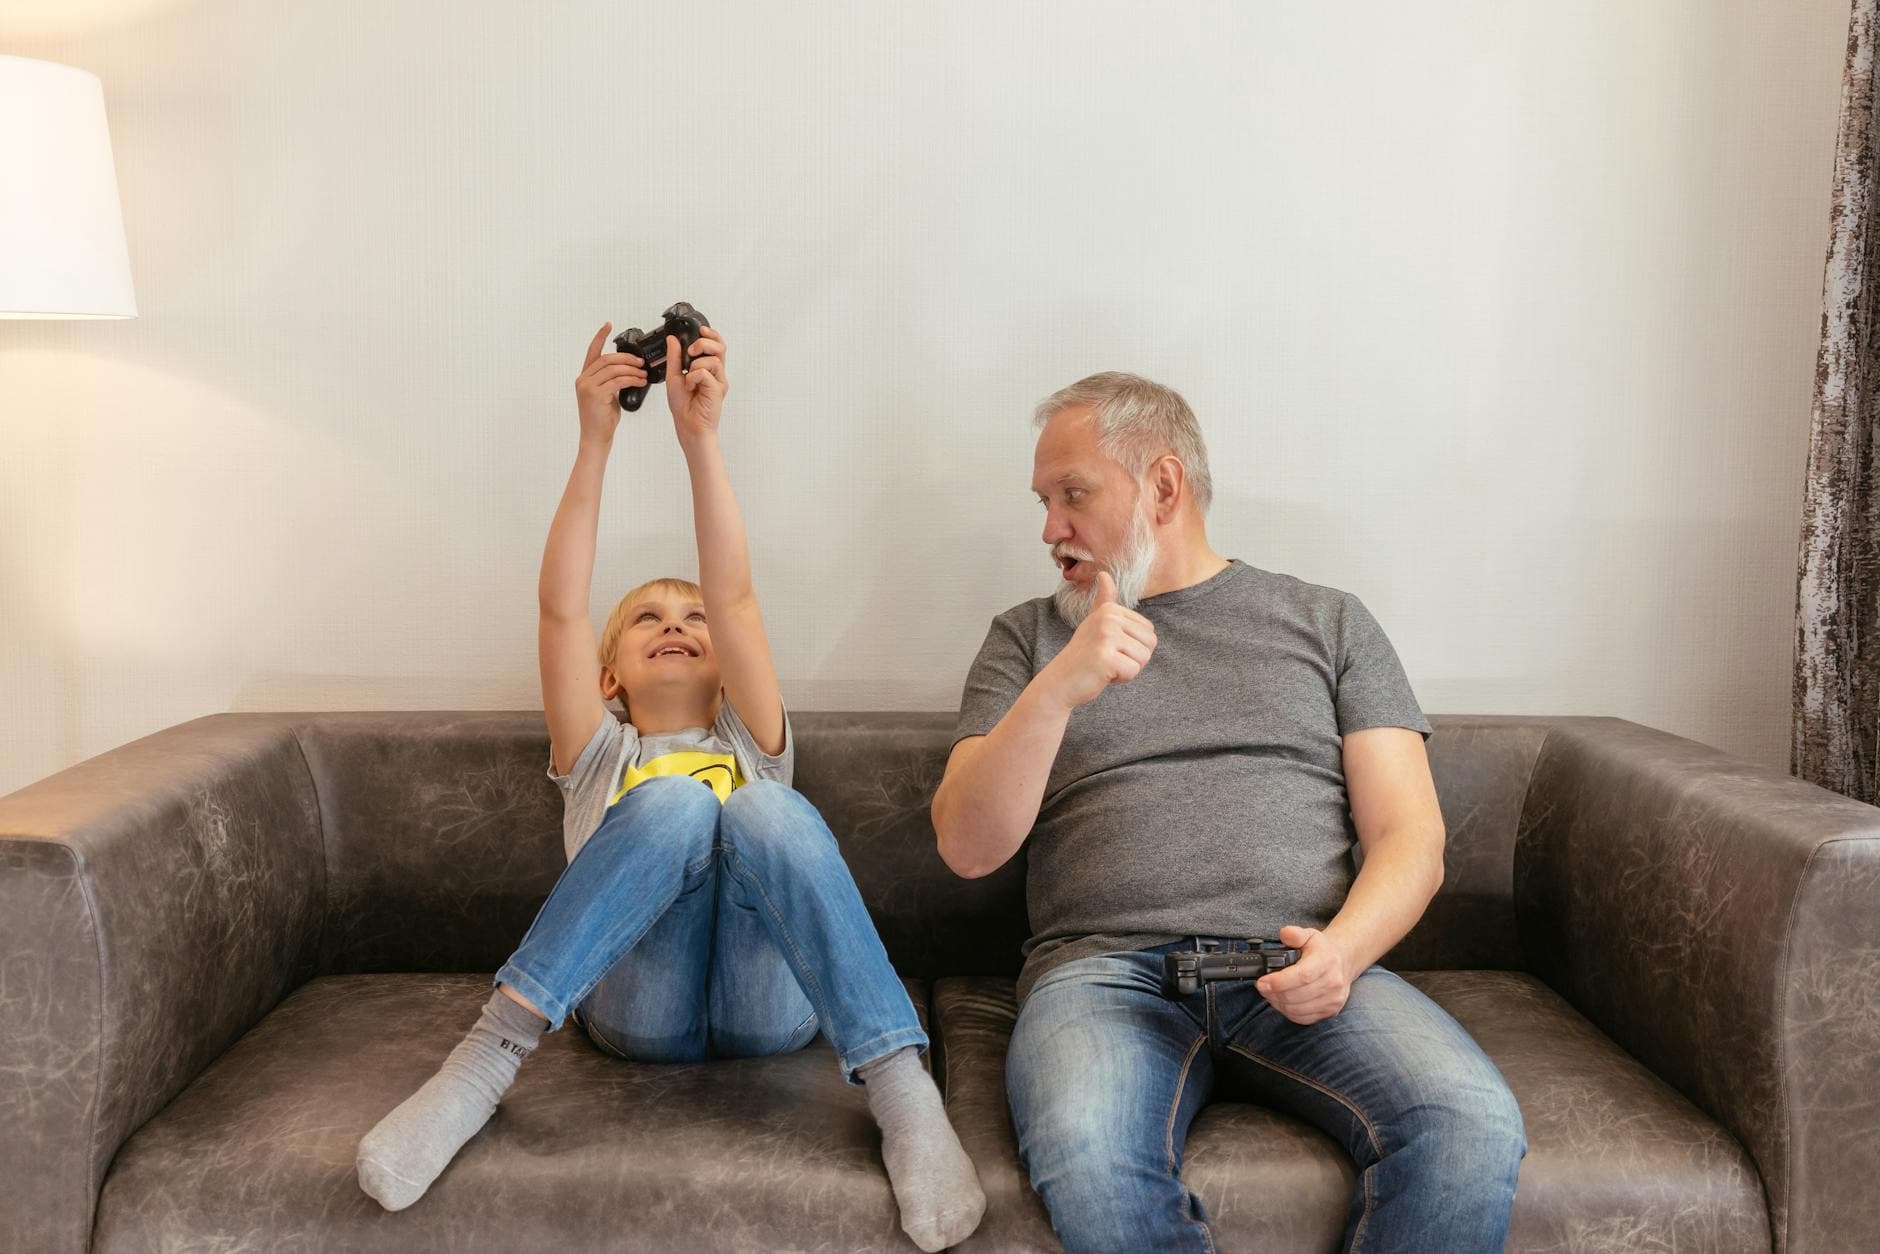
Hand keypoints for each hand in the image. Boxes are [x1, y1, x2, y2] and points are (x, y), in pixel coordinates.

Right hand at [574, 322, 647, 443]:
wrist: (596, 437)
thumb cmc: (602, 419)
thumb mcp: (606, 396)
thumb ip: (611, 381)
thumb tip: (627, 371)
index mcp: (585, 377)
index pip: (592, 352)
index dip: (600, 337)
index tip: (608, 325)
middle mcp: (583, 380)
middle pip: (607, 359)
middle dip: (627, 358)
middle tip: (641, 362)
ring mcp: (588, 387)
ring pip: (613, 369)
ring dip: (632, 370)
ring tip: (643, 374)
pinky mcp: (596, 395)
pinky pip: (617, 381)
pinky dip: (631, 379)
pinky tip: (640, 382)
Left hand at [666, 325, 727, 442]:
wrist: (687, 423)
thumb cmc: (683, 405)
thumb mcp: (673, 375)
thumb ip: (674, 357)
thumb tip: (672, 339)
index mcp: (707, 368)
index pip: (716, 345)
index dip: (711, 335)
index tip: (701, 329)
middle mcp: (715, 373)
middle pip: (720, 347)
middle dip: (703, 344)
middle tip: (691, 352)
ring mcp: (719, 381)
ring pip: (712, 359)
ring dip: (695, 365)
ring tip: (689, 378)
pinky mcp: (718, 389)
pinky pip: (705, 372)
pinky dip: (694, 377)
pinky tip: (691, 387)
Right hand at [1036, 571, 1156, 709]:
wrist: (1061, 680)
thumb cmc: (1083, 655)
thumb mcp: (1094, 623)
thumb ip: (1103, 600)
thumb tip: (1104, 574)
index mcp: (1110, 610)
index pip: (1149, 632)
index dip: (1133, 647)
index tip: (1110, 649)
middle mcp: (1108, 618)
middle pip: (1150, 644)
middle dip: (1133, 659)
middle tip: (1108, 659)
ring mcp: (1106, 636)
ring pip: (1143, 658)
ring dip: (1127, 669)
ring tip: (1105, 666)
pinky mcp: (1105, 657)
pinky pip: (1132, 671)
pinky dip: (1120, 679)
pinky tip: (1103, 675)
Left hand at [1255, 926, 1354, 1024]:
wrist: (1343, 962)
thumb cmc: (1322, 950)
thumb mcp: (1309, 935)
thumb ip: (1294, 934)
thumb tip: (1285, 934)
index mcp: (1326, 961)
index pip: (1301, 976)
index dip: (1279, 982)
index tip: (1262, 982)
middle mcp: (1332, 982)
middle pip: (1296, 996)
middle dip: (1273, 993)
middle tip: (1262, 986)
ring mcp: (1333, 1000)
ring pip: (1297, 1009)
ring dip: (1278, 1003)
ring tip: (1270, 993)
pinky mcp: (1330, 1011)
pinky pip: (1303, 1018)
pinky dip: (1288, 1012)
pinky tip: (1282, 1001)